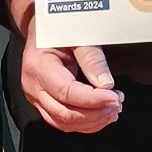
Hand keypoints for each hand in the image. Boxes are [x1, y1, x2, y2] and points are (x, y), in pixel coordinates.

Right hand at [9, 0, 122, 133]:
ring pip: (64, 123)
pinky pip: (64, 122)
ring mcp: (36, 98)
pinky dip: (85, 123)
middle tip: (118, 103)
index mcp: (37, 65)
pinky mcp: (44, 105)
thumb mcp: (77, 35)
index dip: (92, 99)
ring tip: (113, 109)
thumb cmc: (58, 28)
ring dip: (92, 121)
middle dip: (95, 113)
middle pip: (64, 113)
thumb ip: (91, 58)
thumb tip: (106, 84)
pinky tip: (102, 114)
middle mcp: (33, 86)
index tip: (114, 97)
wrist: (42, 29)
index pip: (65, 92)